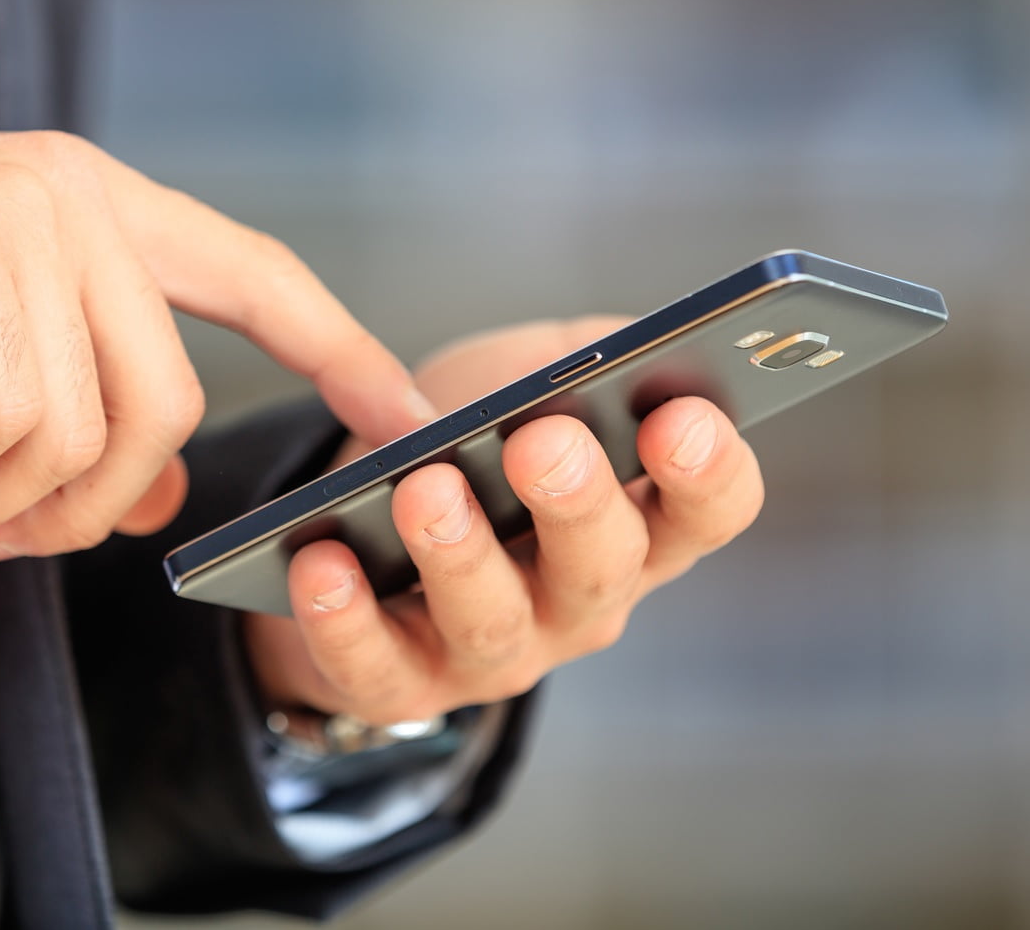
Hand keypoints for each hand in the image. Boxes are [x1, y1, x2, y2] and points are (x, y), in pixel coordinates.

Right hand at [0, 121, 432, 558]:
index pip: (252, 275)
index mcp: (90, 211)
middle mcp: (72, 196)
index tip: (402, 415)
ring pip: (91, 428)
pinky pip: (7, 419)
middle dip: (81, 509)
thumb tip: (163, 495)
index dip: (336, 347)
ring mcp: (23, 210)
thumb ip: (72, 420)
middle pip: (169, 407)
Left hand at [243, 317, 765, 722]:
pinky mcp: (401, 685)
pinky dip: (345, 618)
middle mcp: (580, 600)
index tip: (681, 418)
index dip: (707, 472)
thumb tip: (623, 343)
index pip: (707, 511)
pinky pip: (374, 664)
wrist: (362, 526)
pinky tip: (322, 563)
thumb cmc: (472, 444)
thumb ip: (586, 352)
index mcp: (636, 522)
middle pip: (602, 569)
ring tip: (425, 489)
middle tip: (545, 443)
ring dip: (459, 555)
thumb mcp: (532, 376)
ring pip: (489, 621)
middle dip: (576, 506)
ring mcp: (494, 652)